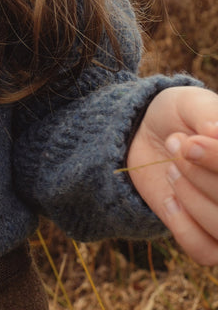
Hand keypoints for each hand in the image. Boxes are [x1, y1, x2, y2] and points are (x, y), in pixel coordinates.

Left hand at [127, 86, 217, 264]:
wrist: (146, 134)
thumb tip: (216, 132)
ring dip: (191, 197)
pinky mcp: (211, 243)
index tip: (191, 142)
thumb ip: (207, 113)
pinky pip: (205, 253)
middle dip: (201, 175)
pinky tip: (170, 200)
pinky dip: (182, 226)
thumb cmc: (178, 116)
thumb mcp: (190, 103)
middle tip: (176, 147)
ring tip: (172, 169)